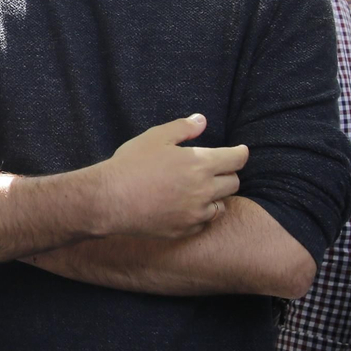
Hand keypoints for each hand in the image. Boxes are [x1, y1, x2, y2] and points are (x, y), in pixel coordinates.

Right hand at [87, 114, 245, 239]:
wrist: (109, 200)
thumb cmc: (131, 165)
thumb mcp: (155, 137)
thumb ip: (183, 127)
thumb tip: (202, 120)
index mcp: (200, 164)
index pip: (236, 159)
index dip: (241, 153)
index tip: (240, 151)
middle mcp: (204, 191)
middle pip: (233, 183)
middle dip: (228, 174)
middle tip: (216, 170)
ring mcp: (195, 214)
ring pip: (221, 206)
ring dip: (216, 197)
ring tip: (201, 190)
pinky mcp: (184, 230)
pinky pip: (203, 223)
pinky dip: (200, 215)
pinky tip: (187, 208)